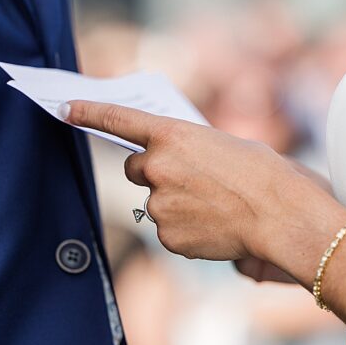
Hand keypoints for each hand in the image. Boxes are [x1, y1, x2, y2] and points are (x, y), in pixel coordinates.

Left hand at [62, 101, 345, 272]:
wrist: (281, 216)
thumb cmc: (264, 174)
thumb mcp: (224, 145)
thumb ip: (188, 151)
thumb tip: (174, 167)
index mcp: (172, 134)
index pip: (119, 119)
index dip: (88, 111)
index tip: (64, 107)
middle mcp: (157, 167)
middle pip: (134, 168)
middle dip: (153, 173)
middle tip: (187, 179)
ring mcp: (159, 204)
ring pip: (154, 202)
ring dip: (175, 203)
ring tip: (214, 207)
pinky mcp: (167, 236)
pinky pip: (168, 231)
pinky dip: (186, 231)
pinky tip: (214, 228)